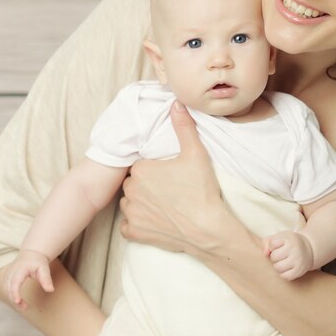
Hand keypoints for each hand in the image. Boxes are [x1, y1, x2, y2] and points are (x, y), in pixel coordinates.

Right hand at [4, 250, 53, 309]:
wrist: (31, 254)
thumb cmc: (38, 262)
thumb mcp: (44, 268)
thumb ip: (46, 279)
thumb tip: (51, 290)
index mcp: (21, 268)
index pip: (15, 281)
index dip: (15, 292)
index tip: (17, 301)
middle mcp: (11, 271)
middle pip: (9, 287)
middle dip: (14, 298)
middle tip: (25, 307)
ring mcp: (7, 274)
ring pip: (6, 289)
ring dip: (13, 299)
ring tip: (24, 306)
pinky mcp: (6, 277)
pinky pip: (6, 289)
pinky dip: (11, 296)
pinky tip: (19, 301)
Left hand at [120, 101, 228, 256]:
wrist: (207, 229)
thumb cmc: (201, 191)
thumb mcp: (196, 153)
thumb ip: (183, 126)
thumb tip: (176, 103)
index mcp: (141, 170)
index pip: (140, 165)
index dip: (154, 169)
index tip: (169, 174)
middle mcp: (131, 191)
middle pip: (133, 183)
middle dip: (146, 184)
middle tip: (168, 188)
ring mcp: (132, 214)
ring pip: (129, 203)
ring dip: (140, 202)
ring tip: (162, 204)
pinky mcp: (135, 232)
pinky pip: (128, 226)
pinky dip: (137, 224)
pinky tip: (153, 220)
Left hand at [263, 230, 313, 280]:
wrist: (308, 249)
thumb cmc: (289, 243)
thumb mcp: (279, 237)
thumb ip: (267, 242)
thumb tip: (265, 253)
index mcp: (289, 239)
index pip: (272, 244)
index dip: (272, 246)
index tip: (277, 245)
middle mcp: (295, 249)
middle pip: (274, 257)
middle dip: (274, 257)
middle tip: (280, 255)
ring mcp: (298, 261)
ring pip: (278, 268)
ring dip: (277, 265)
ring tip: (282, 261)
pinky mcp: (299, 271)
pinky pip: (285, 276)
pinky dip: (282, 273)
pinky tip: (286, 268)